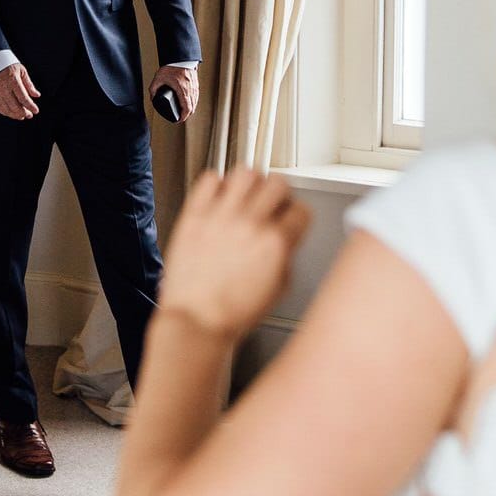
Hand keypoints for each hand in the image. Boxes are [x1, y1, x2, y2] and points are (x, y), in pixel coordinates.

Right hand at [0, 63, 39, 120]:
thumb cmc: (8, 64)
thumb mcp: (21, 71)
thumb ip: (29, 84)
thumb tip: (37, 95)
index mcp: (13, 80)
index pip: (23, 98)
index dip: (30, 106)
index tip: (36, 111)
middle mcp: (3, 88)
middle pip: (14, 106)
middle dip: (23, 113)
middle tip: (29, 115)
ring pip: (6, 109)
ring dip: (14, 115)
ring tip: (21, 116)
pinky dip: (5, 112)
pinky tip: (11, 113)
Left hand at [150, 65, 198, 122]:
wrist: (180, 57)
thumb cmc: (171, 66)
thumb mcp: (158, 78)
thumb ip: (153, 88)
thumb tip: (152, 97)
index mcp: (183, 90)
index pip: (186, 108)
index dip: (183, 117)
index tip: (178, 120)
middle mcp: (191, 90)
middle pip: (192, 108)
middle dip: (186, 115)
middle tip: (180, 118)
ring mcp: (194, 86)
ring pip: (195, 102)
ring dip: (191, 109)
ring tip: (184, 112)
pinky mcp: (195, 83)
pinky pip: (196, 96)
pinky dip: (193, 102)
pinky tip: (189, 102)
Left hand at [157, 167, 309, 339]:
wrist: (197, 322)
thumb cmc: (233, 314)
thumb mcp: (278, 289)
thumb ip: (286, 255)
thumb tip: (285, 238)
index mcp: (275, 243)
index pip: (301, 209)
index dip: (297, 216)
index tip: (290, 220)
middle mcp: (251, 224)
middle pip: (278, 183)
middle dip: (279, 195)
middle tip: (270, 206)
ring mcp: (221, 216)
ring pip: (247, 172)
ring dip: (251, 183)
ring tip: (245, 198)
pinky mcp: (194, 215)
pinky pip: (210, 179)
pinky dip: (217, 185)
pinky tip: (218, 201)